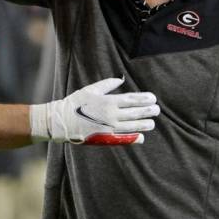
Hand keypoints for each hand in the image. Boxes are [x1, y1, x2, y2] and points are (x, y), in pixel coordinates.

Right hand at [30, 78, 158, 144]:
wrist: (61, 121)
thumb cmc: (75, 103)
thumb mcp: (90, 90)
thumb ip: (107, 85)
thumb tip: (120, 79)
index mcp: (108, 101)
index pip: (132, 99)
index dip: (144, 99)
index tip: (153, 98)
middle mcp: (111, 115)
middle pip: (135, 113)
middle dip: (148, 111)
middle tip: (157, 110)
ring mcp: (109, 128)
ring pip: (132, 126)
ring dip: (144, 124)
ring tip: (152, 122)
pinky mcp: (105, 138)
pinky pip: (124, 139)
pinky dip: (134, 138)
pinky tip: (141, 137)